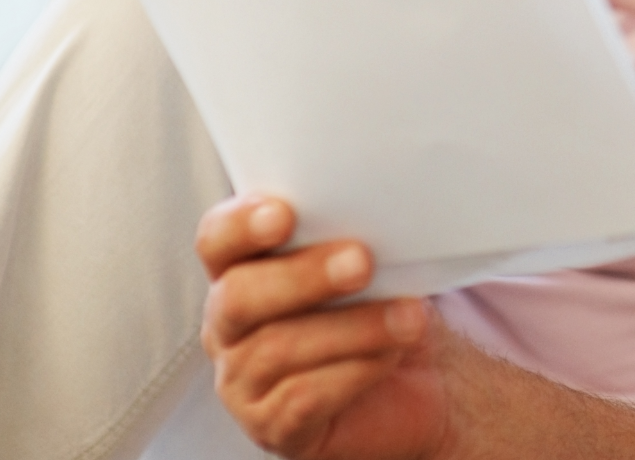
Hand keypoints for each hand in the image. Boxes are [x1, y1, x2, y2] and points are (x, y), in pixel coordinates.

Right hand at [197, 196, 449, 459]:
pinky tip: (390, 357)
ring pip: (278, 348)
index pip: (217, 241)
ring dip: (352, 328)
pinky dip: (355, 371)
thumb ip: (351, 233)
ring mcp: (244, 382)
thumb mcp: (371, 261)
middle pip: (239, 296)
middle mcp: (229, 327)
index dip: (241, 225)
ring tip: (408, 316)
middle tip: (362, 262)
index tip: (284, 214)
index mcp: (242, 271)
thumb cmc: (383, 306)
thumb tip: (381, 207)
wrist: (417, 381)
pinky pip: (303, 398)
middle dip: (303, 276)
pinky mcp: (274, 428)